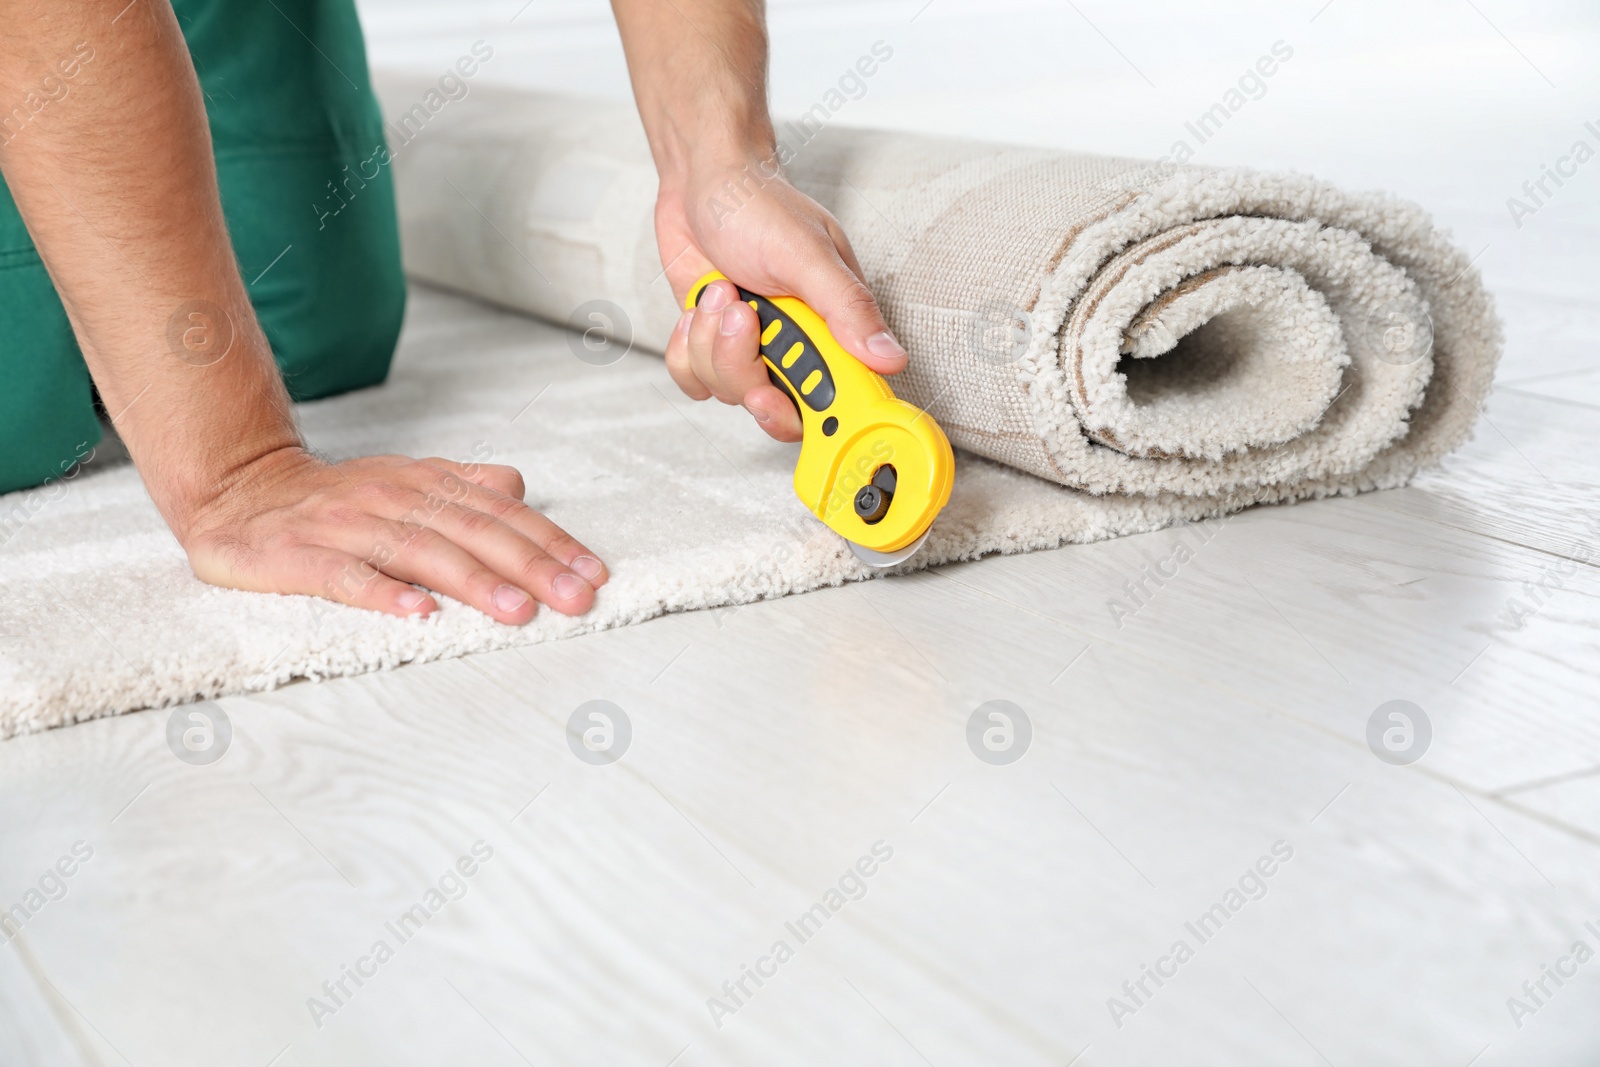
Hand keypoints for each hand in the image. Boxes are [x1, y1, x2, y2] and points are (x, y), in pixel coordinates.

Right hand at [176, 446, 607, 623]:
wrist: (237, 492)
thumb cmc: (338, 499)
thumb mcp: (406, 482)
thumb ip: (464, 486)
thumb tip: (521, 487)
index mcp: (424, 483)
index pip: (500, 512)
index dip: (550, 542)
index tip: (592, 572)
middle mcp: (391, 499)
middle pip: (471, 532)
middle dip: (530, 566)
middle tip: (576, 597)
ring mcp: (344, 526)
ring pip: (418, 552)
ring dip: (471, 582)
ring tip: (516, 611)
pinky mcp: (296, 557)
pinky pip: (343, 577)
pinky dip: (381, 595)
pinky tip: (418, 615)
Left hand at [655, 158, 907, 442]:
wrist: (702, 179)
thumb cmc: (759, 203)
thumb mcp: (807, 253)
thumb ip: (846, 307)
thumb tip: (889, 358)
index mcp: (832, 328)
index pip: (835, 400)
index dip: (808, 415)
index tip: (776, 395)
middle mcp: (795, 345)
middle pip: (773, 406)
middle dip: (744, 368)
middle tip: (742, 318)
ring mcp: (752, 348)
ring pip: (726, 391)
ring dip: (710, 342)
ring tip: (720, 292)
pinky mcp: (712, 345)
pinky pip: (693, 378)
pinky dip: (686, 347)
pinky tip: (697, 309)